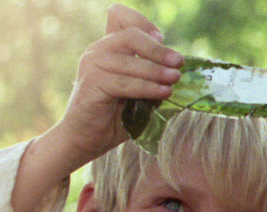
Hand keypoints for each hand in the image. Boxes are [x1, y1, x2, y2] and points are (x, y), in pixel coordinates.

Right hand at [50, 3, 182, 168]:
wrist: (86, 139)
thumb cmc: (114, 117)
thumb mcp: (138, 92)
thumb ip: (152, 77)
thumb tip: (180, 72)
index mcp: (108, 47)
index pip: (120, 16)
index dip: (144, 23)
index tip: (162, 38)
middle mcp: (98, 50)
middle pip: (131, 35)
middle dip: (158, 49)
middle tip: (178, 62)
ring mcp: (92, 64)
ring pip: (130, 60)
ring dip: (156, 70)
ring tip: (175, 79)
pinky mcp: (92, 83)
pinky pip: (125, 82)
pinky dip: (146, 87)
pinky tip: (163, 93)